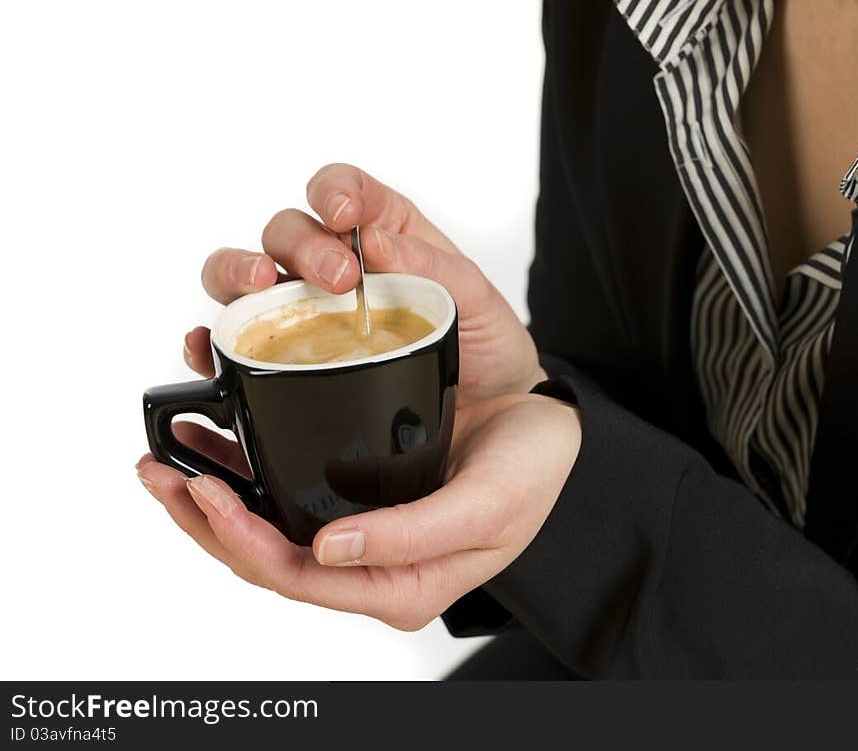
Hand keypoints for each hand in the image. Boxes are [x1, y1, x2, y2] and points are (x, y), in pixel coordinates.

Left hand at [134, 390, 581, 629]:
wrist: (550, 426)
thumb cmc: (530, 471)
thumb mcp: (487, 505)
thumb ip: (411, 536)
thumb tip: (328, 551)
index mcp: (396, 583)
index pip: (295, 576)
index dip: (239, 539)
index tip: (203, 489)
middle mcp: (366, 563)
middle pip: (263, 555)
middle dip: (202, 516)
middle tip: (156, 467)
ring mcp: (356, 527)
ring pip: (265, 523)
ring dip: (211, 489)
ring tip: (166, 453)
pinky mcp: (355, 487)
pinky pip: (285, 487)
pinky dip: (245, 462)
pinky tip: (220, 432)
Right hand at [186, 163, 544, 404]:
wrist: (490, 409)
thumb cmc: (483, 340)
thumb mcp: (474, 297)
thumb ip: (432, 265)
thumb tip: (377, 243)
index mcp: (379, 228)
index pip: (339, 188)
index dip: (332, 189)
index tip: (344, 212)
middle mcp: (329, 262)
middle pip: (285, 230)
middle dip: (302, 244)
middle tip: (337, 276)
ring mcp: (299, 310)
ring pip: (243, 275)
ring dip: (239, 272)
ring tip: (260, 285)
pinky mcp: (280, 361)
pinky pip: (231, 343)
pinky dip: (211, 340)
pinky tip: (210, 346)